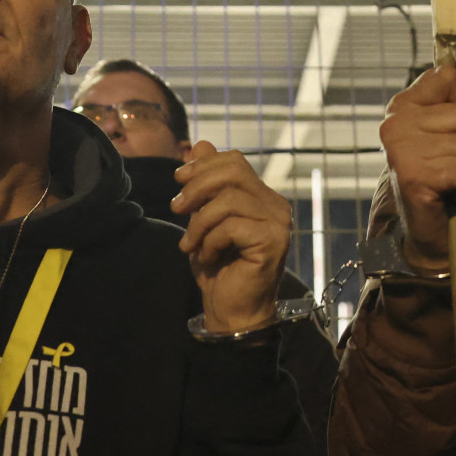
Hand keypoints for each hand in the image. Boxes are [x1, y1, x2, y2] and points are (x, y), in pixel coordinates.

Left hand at [171, 140, 290, 333]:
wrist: (232, 311)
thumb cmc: (219, 267)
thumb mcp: (204, 219)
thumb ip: (207, 185)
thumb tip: (200, 144)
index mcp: (262, 196)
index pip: (235, 161)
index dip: (203, 165)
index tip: (178, 181)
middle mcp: (276, 205)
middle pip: (234, 171)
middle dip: (197, 186)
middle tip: (176, 208)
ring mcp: (278, 223)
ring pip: (229, 199)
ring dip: (200, 222)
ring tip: (189, 244)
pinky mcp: (272, 241)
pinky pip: (231, 226)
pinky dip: (210, 241)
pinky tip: (207, 257)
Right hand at [376, 53, 455, 264]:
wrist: (431, 226)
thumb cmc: (444, 171)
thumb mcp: (453, 126)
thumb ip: (455, 92)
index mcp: (402, 105)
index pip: (449, 76)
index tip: (451, 125)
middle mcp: (394, 123)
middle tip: (451, 159)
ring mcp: (400, 150)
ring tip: (449, 174)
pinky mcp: (411, 176)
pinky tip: (445, 189)